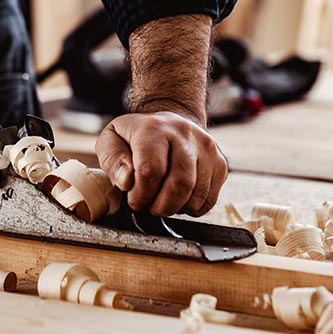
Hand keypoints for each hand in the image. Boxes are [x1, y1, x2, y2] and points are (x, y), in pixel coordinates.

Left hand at [95, 111, 227, 216]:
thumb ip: (113, 162)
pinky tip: (179, 197)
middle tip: (150, 206)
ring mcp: (207, 148)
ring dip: (176, 208)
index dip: (141, 195)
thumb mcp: (112, 141)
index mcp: (154, 128)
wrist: (171, 124)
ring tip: (163, 200)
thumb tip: (127, 181)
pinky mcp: (220, 163)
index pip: (151, 170)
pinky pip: (209, 200)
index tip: (135, 200)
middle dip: (161, 206)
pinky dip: (192, 208)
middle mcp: (185, 134)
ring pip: (196, 196)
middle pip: (180, 184)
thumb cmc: (137, 138)